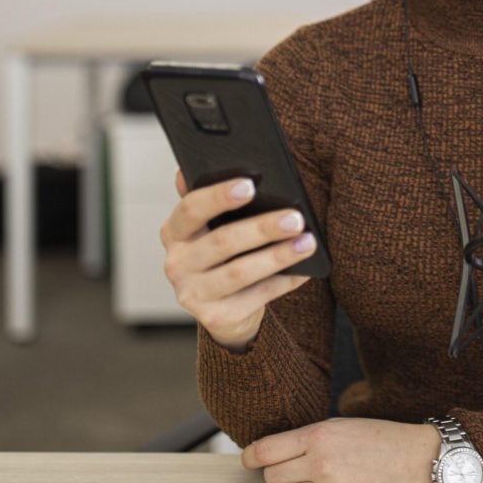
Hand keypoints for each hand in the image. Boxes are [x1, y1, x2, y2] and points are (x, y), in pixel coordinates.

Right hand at [160, 170, 317, 350]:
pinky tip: (304, 270)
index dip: (218, 196)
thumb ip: (214, 199)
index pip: (190, 209)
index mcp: (174, 231)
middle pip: (222, 242)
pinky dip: (283, 282)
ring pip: (240, 272)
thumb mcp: (214, 225)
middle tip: (296, 217)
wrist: (224, 307)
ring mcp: (192, 294)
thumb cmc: (224, 253)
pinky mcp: (215, 318)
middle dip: (262, 228)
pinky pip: (256, 297)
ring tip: (307, 242)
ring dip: (278, 256)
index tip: (250, 184)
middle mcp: (176, 263)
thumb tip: (220, 164)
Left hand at [242, 418, 441, 482]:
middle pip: (271, 478)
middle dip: (279, 474)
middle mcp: (322, 464)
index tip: (252, 460)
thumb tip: (265, 453)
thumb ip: (304, 438)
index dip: (252, 457)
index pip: (263, 452)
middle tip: (299, 469)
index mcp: (320, 436)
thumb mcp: (340, 425)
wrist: (418, 461)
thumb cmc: (380, 439)